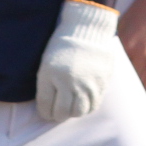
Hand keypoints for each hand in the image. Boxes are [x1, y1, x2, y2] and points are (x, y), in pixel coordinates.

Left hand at [37, 0, 122, 121]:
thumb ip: (46, 88)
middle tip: (58, 110)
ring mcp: (87, 84)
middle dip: (58, 114)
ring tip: (71, 105)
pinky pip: (94, 105)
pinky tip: (83, 100)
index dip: (45, 112)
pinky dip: (87, 107)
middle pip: (63, 113)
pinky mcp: (101, 83)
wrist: (87, 31)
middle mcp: (70, 83)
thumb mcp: (47, 65)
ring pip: (79, 112)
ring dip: (73, 112)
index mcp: (51, 76)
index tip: (47, 111)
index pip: (45, 107)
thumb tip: (48, 110)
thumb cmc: (62, 47)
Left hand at [118, 0, 145, 88]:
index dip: (115, 78)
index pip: (117, 70)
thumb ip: (117, 39)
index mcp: (126, 44)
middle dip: (130, 86)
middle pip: (133, 81)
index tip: (114, 82)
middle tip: (128, 86)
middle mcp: (142, 53)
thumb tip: (110, 52)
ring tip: (143, 86)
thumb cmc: (145, 4)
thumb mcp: (124, 20)